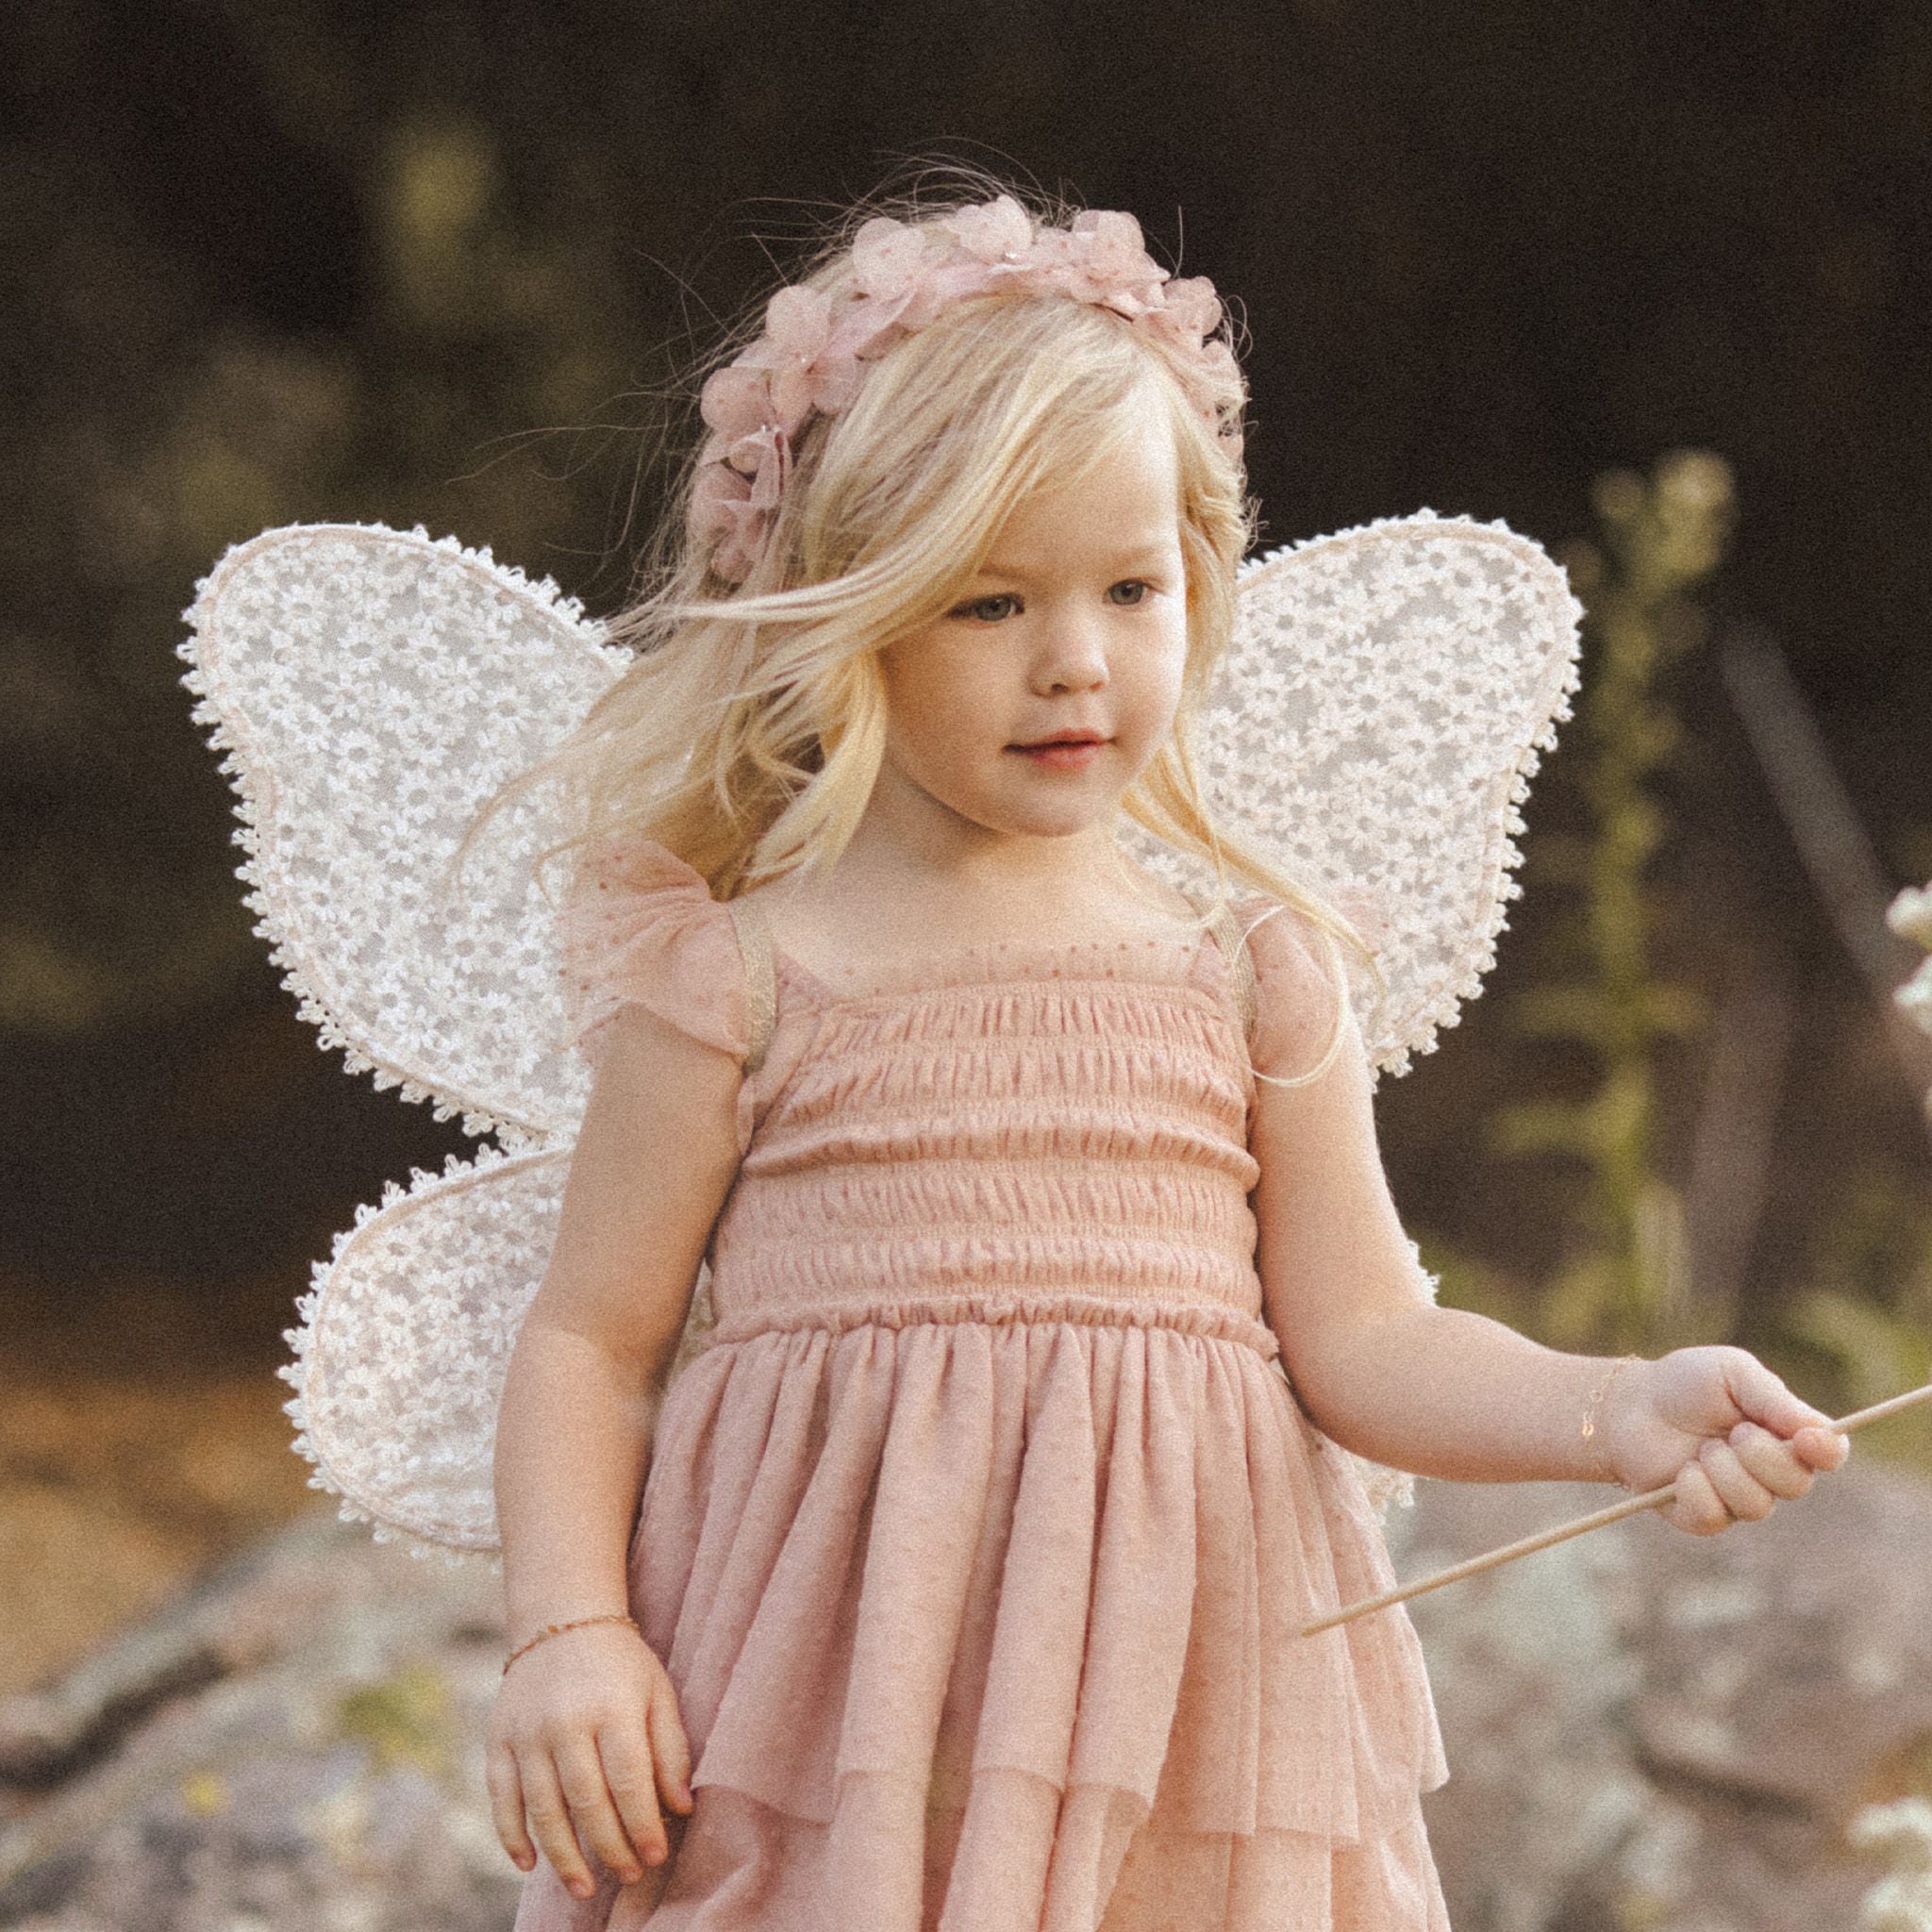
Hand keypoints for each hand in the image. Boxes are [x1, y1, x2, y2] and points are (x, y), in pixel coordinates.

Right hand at [485, 1621, 695, 1899]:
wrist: (561, 1619)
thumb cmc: (620, 1663)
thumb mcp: (657, 1692)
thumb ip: (670, 1749)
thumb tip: (681, 1808)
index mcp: (612, 1707)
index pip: (629, 1780)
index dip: (643, 1825)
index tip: (656, 1856)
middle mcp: (566, 1721)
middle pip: (586, 1802)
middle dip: (609, 1848)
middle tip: (628, 1876)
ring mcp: (527, 1733)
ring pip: (543, 1810)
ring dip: (564, 1857)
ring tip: (584, 1888)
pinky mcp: (499, 1740)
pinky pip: (501, 1798)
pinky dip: (511, 1836)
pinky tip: (530, 1864)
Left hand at [1599, 1345, 1849, 1536]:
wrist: (1630, 1405)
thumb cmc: (1686, 1383)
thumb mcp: (1731, 1373)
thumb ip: (1772, 1398)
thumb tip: (1817, 1429)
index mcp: (1786, 1434)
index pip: (1830, 1453)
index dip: (1827, 1452)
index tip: (1808, 1440)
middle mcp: (1771, 1472)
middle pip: (1797, 1484)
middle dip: (1762, 1455)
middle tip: (1733, 1431)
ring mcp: (1739, 1498)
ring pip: (1756, 1505)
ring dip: (1724, 1470)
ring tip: (1701, 1448)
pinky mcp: (1704, 1516)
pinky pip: (1714, 1517)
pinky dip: (1695, 1490)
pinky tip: (1682, 1472)